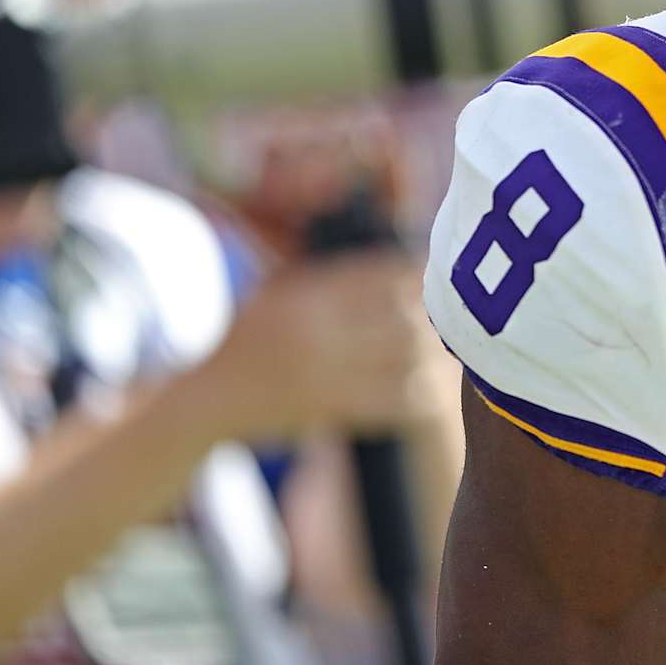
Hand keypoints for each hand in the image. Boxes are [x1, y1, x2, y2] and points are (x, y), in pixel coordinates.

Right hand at [194, 250, 444, 440]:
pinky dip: (417, 394)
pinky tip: (435, 390)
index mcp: (304, 295)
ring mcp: (323, 373)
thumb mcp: (274, 293)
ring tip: (452, 347)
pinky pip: (388, 401)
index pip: (375, 275)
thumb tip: (383, 254)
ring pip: (401, 358)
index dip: (414, 271)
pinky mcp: (328, 409)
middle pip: (397, 315)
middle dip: (431, 313)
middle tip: (458, 311)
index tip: (436, 270)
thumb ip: (321, 273)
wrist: (207, 400)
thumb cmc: (246, 338)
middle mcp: (316, 331)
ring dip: (433, 353)